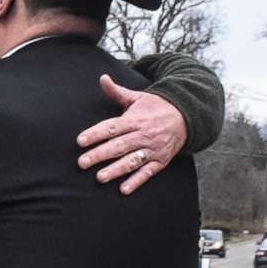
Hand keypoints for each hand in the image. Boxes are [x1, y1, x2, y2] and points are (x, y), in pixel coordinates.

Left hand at [75, 75, 186, 193]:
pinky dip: (136, 181)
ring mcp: (152, 148)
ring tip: (100, 177)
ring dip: (115, 170)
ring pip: (131, 161)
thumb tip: (102, 78)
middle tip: (82, 163)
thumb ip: (117, 92)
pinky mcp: (160, 160)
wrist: (186, 115)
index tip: (80, 141)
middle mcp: (143, 135)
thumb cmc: (155, 107)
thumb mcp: (137, 97)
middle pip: (118, 146)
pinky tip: (124, 189)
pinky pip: (147, 172)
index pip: (111, 127)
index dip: (95, 134)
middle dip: (99, 155)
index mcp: (134, 119)